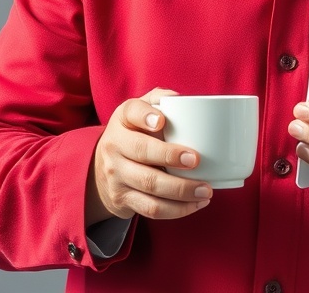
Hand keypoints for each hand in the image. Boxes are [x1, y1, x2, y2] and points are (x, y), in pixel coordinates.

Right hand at [87, 88, 212, 224]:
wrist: (102, 168)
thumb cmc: (134, 133)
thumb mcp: (140, 111)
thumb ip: (159, 99)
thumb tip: (182, 99)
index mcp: (122, 119)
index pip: (131, 112)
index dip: (145, 116)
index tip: (163, 121)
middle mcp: (115, 145)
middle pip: (141, 151)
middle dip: (169, 156)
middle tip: (195, 159)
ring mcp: (116, 175)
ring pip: (149, 184)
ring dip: (181, 190)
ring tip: (206, 190)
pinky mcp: (123, 199)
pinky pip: (151, 208)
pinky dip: (177, 210)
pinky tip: (196, 204)